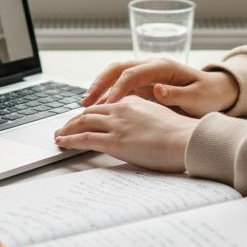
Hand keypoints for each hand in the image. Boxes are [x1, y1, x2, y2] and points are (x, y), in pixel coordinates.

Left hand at [54, 97, 197, 172]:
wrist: (187, 139)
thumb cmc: (180, 134)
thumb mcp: (160, 117)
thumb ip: (145, 118)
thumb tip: (140, 127)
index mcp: (133, 103)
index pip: (104, 105)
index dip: (89, 112)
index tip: (81, 118)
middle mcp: (121, 110)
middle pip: (89, 112)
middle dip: (73, 120)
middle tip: (63, 127)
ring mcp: (116, 125)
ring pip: (82, 123)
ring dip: (67, 130)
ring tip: (58, 136)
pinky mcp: (114, 141)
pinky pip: (84, 139)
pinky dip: (69, 140)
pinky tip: (62, 143)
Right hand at [81, 58, 239, 116]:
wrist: (214, 90)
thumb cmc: (207, 94)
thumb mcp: (197, 97)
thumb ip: (177, 94)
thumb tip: (158, 90)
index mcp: (162, 66)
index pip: (133, 73)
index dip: (119, 88)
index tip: (109, 104)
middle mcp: (150, 65)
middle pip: (117, 68)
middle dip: (99, 84)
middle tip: (85, 103)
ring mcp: (145, 73)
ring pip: (114, 76)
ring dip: (99, 89)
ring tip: (84, 106)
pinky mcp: (142, 83)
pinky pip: (119, 86)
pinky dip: (107, 95)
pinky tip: (97, 109)